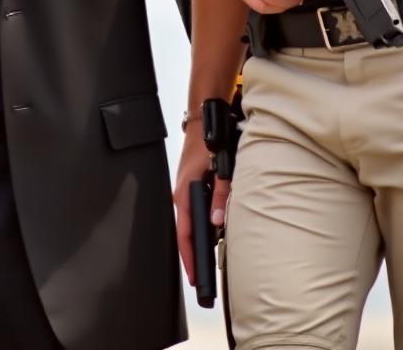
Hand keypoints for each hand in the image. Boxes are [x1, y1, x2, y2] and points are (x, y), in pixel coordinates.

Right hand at [172, 126, 230, 286]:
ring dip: (194, 243)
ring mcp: (183, 191)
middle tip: (200, 278)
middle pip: (184, 232)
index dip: (189, 257)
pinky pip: (190, 214)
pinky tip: (207, 237)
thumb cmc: (208, 143)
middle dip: (191, 256)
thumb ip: (222, 195)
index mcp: (184, 193)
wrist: (202, 124)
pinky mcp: (188, 187)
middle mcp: (180, 194)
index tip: (194, 276)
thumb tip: (218, 221)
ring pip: (188, 224)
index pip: (184, 233)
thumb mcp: (219, 169)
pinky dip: (196, 229)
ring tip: (203, 263)